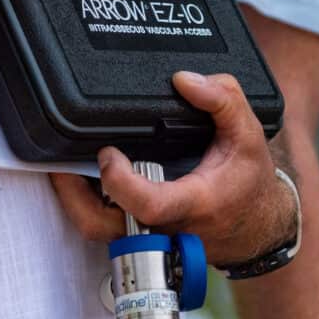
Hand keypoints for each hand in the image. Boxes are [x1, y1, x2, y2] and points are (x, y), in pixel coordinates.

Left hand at [51, 72, 297, 266]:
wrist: (257, 226)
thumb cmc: (249, 183)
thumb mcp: (249, 135)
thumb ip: (223, 100)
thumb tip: (184, 79)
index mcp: (192, 203)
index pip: (146, 204)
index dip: (118, 179)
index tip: (108, 151)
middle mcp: (166, 227)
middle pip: (101, 225)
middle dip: (72, 193)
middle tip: (61, 159)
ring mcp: (150, 238)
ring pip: (96, 229)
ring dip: (74, 197)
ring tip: (66, 162)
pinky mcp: (141, 238)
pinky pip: (103, 226)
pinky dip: (88, 202)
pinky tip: (86, 175)